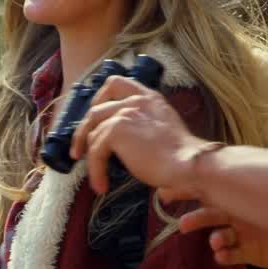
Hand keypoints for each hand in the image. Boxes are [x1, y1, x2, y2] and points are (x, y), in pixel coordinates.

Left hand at [70, 76, 207, 194]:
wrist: (188, 164)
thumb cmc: (181, 156)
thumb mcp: (160, 130)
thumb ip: (140, 125)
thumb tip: (118, 142)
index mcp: (149, 98)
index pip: (116, 83)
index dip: (99, 97)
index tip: (92, 114)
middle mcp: (136, 100)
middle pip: (95, 110)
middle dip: (83, 131)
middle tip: (79, 151)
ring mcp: (125, 113)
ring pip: (93, 134)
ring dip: (89, 157)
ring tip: (95, 176)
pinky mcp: (116, 131)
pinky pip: (96, 152)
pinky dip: (95, 171)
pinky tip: (101, 185)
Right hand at [160, 188, 267, 268]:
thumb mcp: (250, 185)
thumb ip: (226, 178)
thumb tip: (197, 159)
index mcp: (242, 190)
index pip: (211, 186)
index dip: (188, 188)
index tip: (165, 192)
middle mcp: (244, 209)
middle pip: (211, 211)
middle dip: (196, 217)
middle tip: (183, 225)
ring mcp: (249, 230)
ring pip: (220, 233)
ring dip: (213, 237)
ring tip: (217, 241)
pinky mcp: (254, 252)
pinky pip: (232, 254)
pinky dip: (224, 255)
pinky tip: (223, 254)